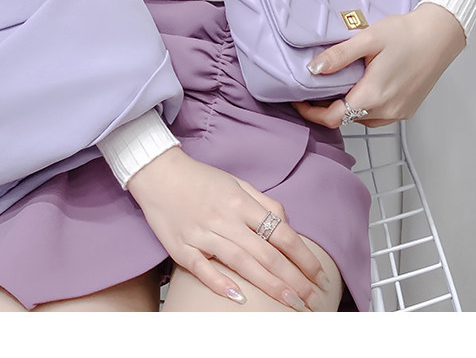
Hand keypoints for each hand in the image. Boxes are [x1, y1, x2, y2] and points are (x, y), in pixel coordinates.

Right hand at [126, 146, 329, 309]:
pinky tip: (240, 297)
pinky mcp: (181, 247)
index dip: (303, 256)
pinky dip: (221, 283)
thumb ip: (263, 203)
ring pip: (242, 263)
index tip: (318, 275)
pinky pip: (203, 268)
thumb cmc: (200, 179)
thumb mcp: (236, 182)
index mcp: (240, 201)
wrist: (157, 173)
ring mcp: (202, 233)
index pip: (281, 232)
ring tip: (291, 302)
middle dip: (294, 279)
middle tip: (312, 300)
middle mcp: (225, 218)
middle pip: (266, 253)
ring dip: (270, 285)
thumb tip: (285, 223)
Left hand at [292, 2, 465, 128]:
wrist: (440, 35)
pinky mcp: (407, 109)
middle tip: (316, 88)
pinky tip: (364, 85)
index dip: (312, 112)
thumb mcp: (368, 39)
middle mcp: (387, 111)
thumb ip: (339, 56)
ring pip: (362, 118)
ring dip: (348, 106)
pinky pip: (378, 115)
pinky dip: (366, 105)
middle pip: (346, 118)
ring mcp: (399, 112)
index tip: (300, 100)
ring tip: (340, 83)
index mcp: (374, 96)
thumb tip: (313, 69)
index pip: (333, 118)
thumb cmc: (407, 34)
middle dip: (328, 107)